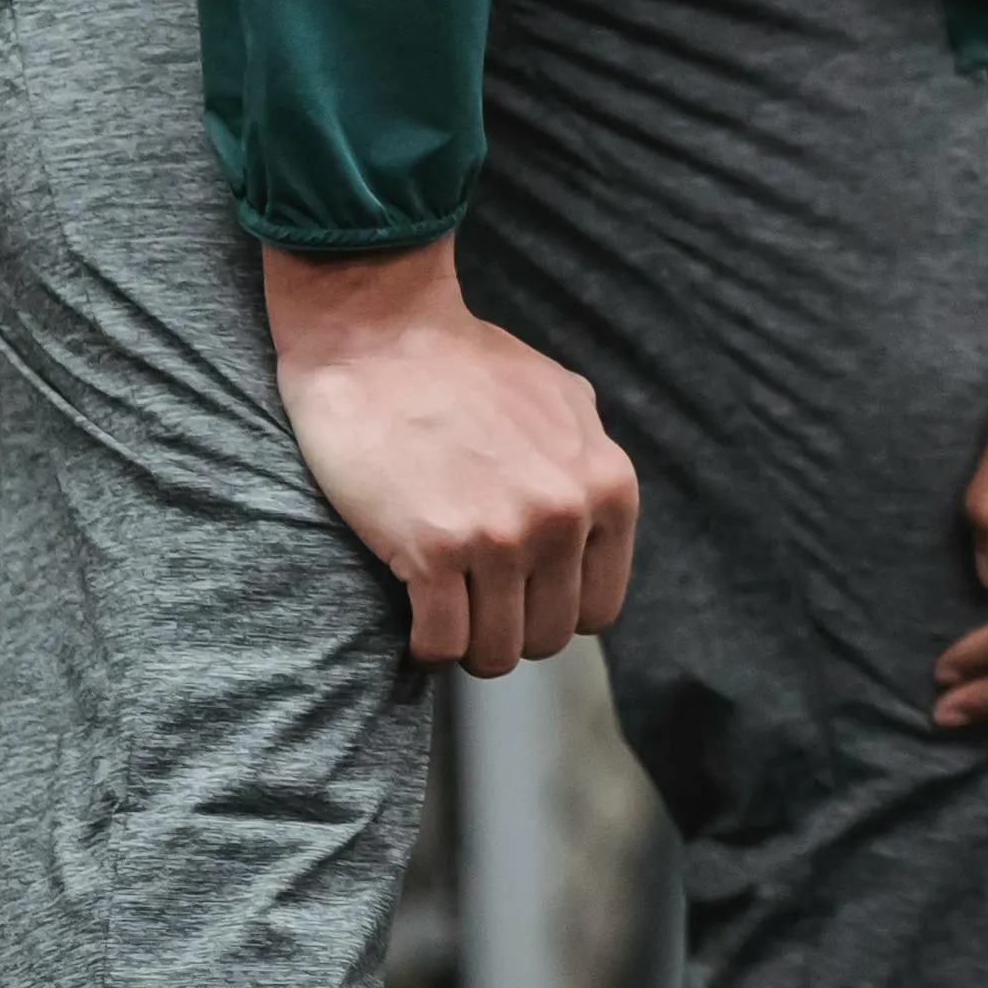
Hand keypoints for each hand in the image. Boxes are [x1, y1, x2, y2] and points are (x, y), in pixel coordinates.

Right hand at [261, 235, 638, 674]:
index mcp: (607, 486)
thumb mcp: (563, 399)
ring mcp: (502, 536)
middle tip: (472, 606)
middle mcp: (564, 516)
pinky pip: (440, 643)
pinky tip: (412, 611)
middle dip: (509, 631)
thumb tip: (595, 514)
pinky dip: (424, 643)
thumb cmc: (464, 364)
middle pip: (547, 636)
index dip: (554, 611)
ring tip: (443, 610)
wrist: (380, 336)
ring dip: (466, 644)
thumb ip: (588, 461)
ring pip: (496, 651)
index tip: (519, 598)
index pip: (599, 607)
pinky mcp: (434, 549)